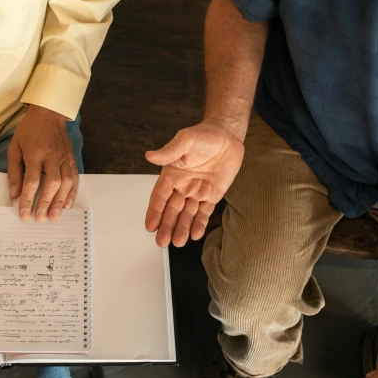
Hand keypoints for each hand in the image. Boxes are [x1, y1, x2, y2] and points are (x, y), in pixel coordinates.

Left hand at [7, 105, 77, 221]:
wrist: (49, 114)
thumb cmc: (29, 130)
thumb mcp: (14, 147)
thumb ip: (14, 171)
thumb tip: (15, 193)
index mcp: (35, 153)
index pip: (32, 181)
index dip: (28, 199)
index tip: (24, 214)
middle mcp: (52, 157)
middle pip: (51, 184)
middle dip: (46, 203)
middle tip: (41, 218)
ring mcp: (64, 158)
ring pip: (66, 182)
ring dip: (60, 201)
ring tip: (55, 216)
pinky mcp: (71, 158)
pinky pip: (74, 178)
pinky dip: (72, 192)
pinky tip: (67, 204)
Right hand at [145, 121, 244, 247]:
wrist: (227, 136)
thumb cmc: (204, 135)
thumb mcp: (185, 140)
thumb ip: (169, 151)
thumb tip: (150, 156)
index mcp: (172, 174)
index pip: (159, 196)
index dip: (154, 211)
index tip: (150, 225)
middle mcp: (182, 186)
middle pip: (172, 210)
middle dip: (166, 226)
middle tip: (162, 241)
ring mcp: (197, 192)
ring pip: (187, 215)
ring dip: (181, 228)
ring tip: (177, 242)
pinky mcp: (212, 195)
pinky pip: (204, 212)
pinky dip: (199, 223)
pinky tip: (195, 234)